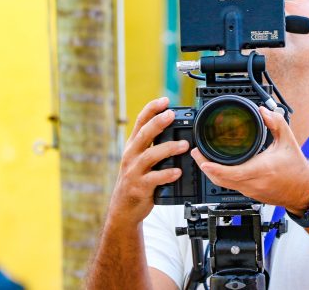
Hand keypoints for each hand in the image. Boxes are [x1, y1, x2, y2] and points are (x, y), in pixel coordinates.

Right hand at [106, 97, 188, 225]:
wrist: (124, 208)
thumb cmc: (136, 179)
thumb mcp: (140, 158)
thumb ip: (153, 144)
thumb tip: (174, 128)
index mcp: (133, 146)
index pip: (140, 122)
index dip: (151, 109)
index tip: (165, 100)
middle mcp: (131, 156)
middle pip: (143, 135)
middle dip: (157, 122)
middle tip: (172, 115)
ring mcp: (134, 171)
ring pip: (150, 156)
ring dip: (168, 148)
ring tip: (184, 145)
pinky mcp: (139, 187)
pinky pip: (154, 179)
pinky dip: (166, 174)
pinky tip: (177, 172)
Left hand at [190, 106, 308, 214]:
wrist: (304, 190)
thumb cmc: (296, 168)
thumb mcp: (288, 141)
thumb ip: (276, 122)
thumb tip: (263, 110)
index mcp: (261, 169)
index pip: (232, 172)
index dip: (215, 167)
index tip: (203, 160)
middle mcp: (253, 183)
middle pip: (221, 180)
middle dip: (205, 167)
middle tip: (196, 152)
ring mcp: (251, 191)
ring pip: (224, 184)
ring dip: (211, 172)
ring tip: (202, 158)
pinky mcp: (250, 195)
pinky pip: (230, 186)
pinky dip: (221, 177)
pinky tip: (217, 168)